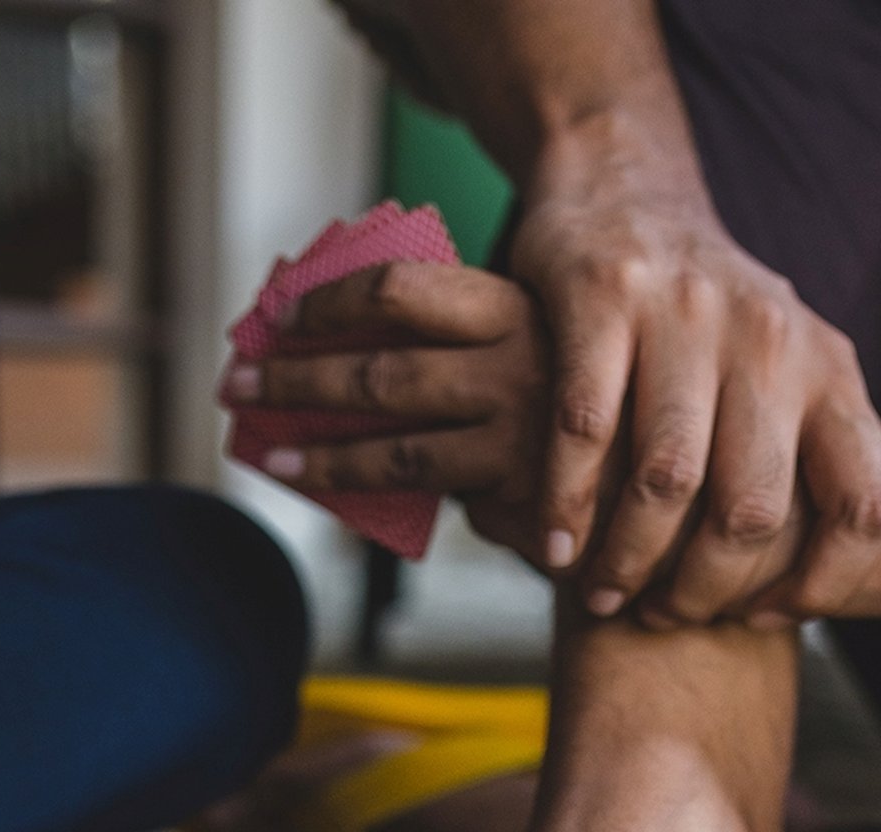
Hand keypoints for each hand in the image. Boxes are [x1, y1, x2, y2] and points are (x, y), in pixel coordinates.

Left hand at [223, 261, 549, 560]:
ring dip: (318, 448)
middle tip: (236, 383)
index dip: (328, 301)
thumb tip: (345, 353)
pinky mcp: (516, 487)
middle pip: (380, 367)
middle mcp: (518, 359)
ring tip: (269, 452)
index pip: (401, 288)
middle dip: (297, 377)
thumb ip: (457, 349)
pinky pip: (419, 487)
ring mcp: (519, 427)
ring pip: (391, 441)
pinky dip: (362, 487)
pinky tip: (323, 485)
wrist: (644, 494)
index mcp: (513, 305)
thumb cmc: (568, 418)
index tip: (276, 316)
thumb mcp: (526, 354)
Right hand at [510, 122, 880, 624]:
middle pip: (752, 510)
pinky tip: (553, 543)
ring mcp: (688, 311)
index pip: (862, 503)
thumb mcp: (774, 372)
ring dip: (627, 558)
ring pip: (666, 479)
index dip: (820, 583)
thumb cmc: (698, 318)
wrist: (624, 185)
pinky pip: (584, 428)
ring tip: (600, 593)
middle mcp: (770, 337)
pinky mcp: (605, 293)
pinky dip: (564, 503)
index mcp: (828, 368)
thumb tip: (787, 593)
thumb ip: (790, 460)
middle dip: (702, 588)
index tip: (761, 618)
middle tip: (662, 617)